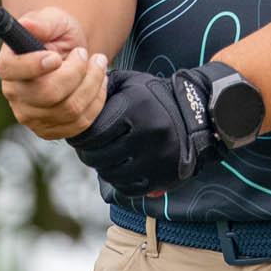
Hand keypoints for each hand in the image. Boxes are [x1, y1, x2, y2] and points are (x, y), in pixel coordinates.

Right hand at [0, 7, 109, 139]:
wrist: (71, 54)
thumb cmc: (57, 35)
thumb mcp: (52, 20)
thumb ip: (41, 22)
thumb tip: (27, 25)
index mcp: (7, 65)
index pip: (12, 70)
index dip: (35, 65)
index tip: (57, 56)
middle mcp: (14, 94)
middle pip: (48, 93)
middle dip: (77, 72)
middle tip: (87, 54)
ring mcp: (31, 116)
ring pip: (70, 109)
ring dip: (93, 83)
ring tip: (99, 64)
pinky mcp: (50, 130)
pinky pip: (81, 123)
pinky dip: (96, 101)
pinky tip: (98, 83)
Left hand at [69, 66, 221, 196]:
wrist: (197, 115)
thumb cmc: (153, 97)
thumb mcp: (129, 82)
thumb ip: (100, 88)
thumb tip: (73, 98)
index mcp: (135, 108)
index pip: (92, 132)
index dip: (79, 137)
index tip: (77, 136)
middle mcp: (147, 133)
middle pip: (98, 156)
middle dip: (87, 154)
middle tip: (87, 149)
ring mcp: (157, 158)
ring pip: (111, 174)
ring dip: (102, 167)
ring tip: (105, 156)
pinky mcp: (164, 177)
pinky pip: (128, 188)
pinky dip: (119, 180)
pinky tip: (121, 167)